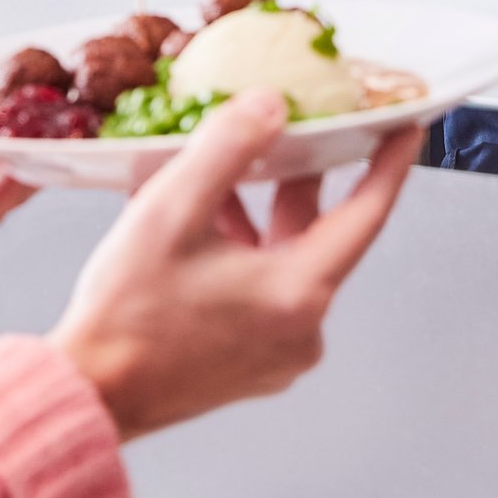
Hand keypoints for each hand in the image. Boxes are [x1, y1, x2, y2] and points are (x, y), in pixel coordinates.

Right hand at [51, 91, 419, 442]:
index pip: (365, 213)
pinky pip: (261, 291)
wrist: (91, 391)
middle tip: (291, 128)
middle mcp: (301, 329)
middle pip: (317, 234)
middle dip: (298, 179)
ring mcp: (277, 352)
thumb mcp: (172, 210)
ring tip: (216, 174)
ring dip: (257, 215)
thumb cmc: (128, 311)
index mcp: (297, 291)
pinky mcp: (250, 364)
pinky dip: (240, 251)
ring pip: (283, 260)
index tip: (406, 127)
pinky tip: (198, 224)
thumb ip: (226, 148)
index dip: (388, 163)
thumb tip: (270, 106)